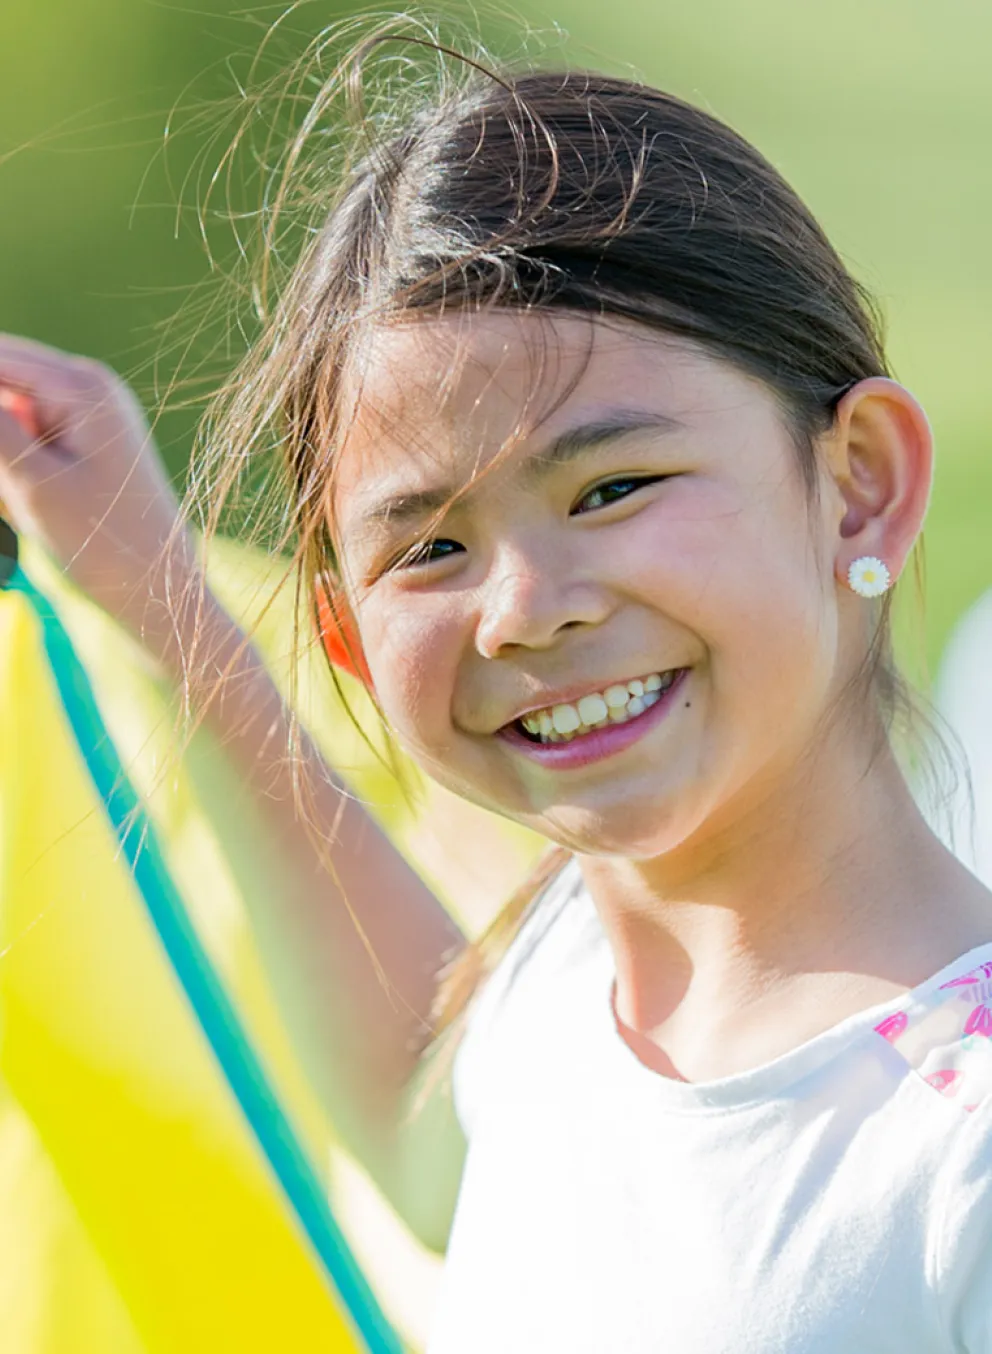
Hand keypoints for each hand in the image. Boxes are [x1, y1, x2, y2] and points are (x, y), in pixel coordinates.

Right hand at [0, 334, 196, 631]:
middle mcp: (89, 386)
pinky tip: (23, 509)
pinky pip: (25, 445)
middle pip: (3, 382)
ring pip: (9, 419)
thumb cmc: (100, 541)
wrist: (157, 589)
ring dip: (7, 469)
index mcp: (82, 384)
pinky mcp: (82, 444)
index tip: (3, 470)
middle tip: (14, 488)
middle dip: (2, 451)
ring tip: (23, 504)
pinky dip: (13, 477)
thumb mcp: (31, 481)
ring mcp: (88, 415)